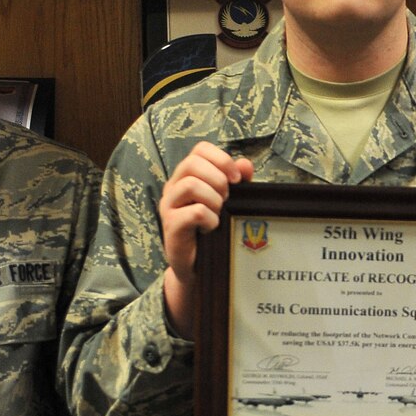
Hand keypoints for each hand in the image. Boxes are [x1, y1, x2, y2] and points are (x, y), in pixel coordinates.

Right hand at [159, 143, 253, 333]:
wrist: (199, 265)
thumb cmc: (214, 230)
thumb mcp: (230, 202)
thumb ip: (238, 182)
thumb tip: (246, 164)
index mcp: (187, 176)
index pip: (200, 149)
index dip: (222, 159)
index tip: (237, 178)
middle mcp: (174, 187)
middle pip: (192, 163)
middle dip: (218, 179)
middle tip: (228, 198)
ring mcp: (169, 205)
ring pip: (191, 185)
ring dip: (214, 199)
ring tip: (219, 213)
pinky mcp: (170, 226)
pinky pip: (194, 212)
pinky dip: (209, 219)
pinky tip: (212, 228)